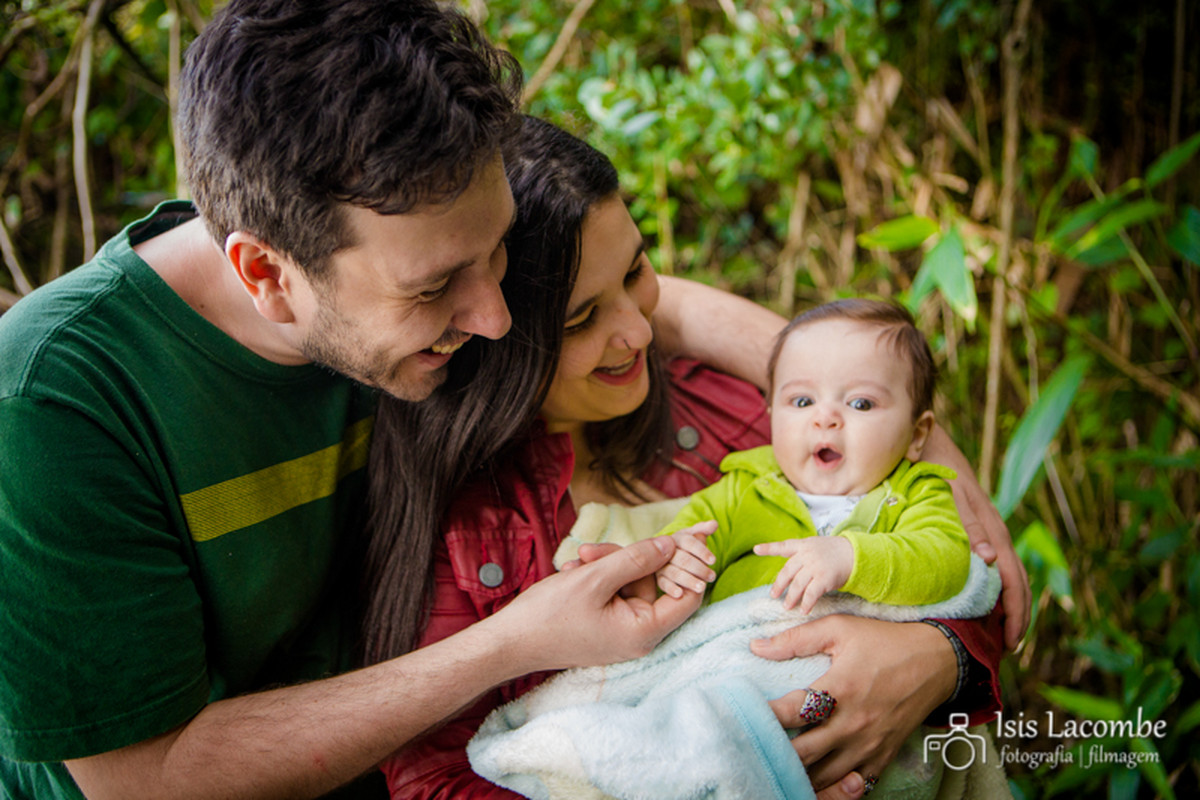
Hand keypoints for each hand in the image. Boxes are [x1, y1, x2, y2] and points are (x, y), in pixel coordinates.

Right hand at [500, 536, 701, 669]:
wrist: (509, 642)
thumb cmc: (549, 616)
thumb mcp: (594, 578)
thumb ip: (637, 559)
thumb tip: (672, 545)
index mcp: (645, 631)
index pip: (690, 595)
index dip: (690, 562)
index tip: (688, 533)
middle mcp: (640, 635)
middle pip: (656, 583)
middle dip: (629, 558)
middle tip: (592, 550)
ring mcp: (624, 631)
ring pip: (633, 582)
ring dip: (608, 565)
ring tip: (578, 562)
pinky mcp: (608, 625)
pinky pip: (617, 592)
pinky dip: (600, 577)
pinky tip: (574, 572)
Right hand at [655, 521, 717, 597]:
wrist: (667, 556)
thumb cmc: (684, 546)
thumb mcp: (692, 536)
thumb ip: (702, 530)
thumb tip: (714, 524)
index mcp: (676, 538)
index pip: (689, 542)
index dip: (702, 551)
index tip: (713, 561)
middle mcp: (666, 551)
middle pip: (683, 559)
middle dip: (699, 568)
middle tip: (712, 577)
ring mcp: (660, 564)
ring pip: (674, 572)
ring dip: (688, 580)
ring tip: (702, 588)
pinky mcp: (657, 577)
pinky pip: (662, 583)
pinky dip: (671, 588)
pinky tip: (680, 594)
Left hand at [752, 615, 956, 791]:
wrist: (937, 662)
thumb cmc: (885, 642)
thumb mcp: (840, 629)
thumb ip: (796, 639)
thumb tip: (756, 646)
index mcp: (840, 690)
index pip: (792, 713)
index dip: (764, 717)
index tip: (742, 714)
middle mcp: (854, 724)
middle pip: (803, 754)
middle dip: (775, 751)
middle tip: (753, 745)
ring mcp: (869, 745)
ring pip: (824, 777)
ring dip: (798, 772)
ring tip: (775, 763)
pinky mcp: (882, 756)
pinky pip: (852, 786)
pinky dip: (830, 786)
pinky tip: (812, 778)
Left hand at [754, 537, 852, 613]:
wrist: (856, 553)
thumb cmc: (836, 553)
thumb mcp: (817, 547)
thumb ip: (803, 556)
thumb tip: (790, 573)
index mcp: (804, 545)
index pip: (783, 546)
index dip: (769, 548)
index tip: (755, 549)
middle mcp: (807, 555)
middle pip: (787, 571)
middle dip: (779, 584)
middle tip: (773, 595)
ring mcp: (815, 566)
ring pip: (797, 584)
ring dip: (791, 597)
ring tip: (786, 606)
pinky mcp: (824, 578)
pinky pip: (811, 593)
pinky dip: (806, 603)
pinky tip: (803, 610)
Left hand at [922, 425, 1030, 648]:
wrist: (923, 433)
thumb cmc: (931, 461)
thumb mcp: (950, 492)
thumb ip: (969, 523)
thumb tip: (990, 560)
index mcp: (990, 526)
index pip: (1012, 577)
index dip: (1015, 610)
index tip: (1011, 639)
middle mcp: (992, 528)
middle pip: (1015, 579)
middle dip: (1016, 614)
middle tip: (1009, 646)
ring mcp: (984, 525)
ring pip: (1006, 571)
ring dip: (1007, 601)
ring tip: (1000, 631)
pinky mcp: (973, 521)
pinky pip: (992, 559)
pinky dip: (994, 583)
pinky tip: (983, 597)